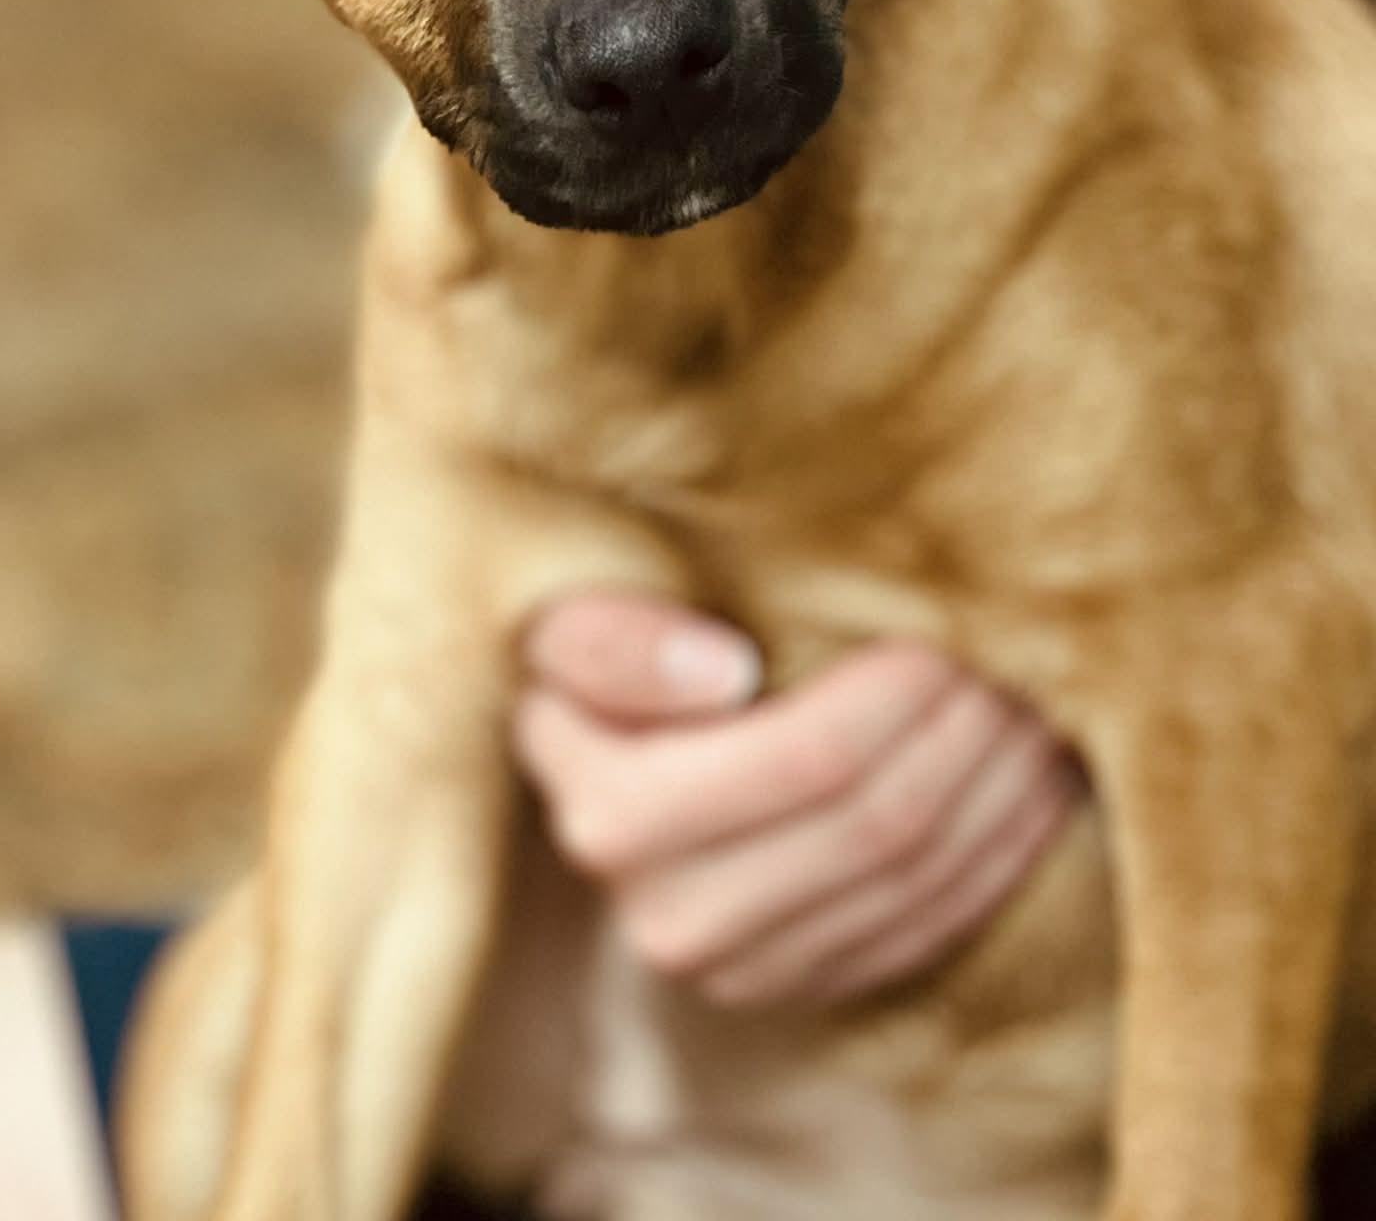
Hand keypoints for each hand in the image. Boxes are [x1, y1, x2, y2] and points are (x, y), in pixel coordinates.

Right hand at [516, 593, 1080, 1006]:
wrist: (588, 763)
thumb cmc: (592, 667)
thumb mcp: (567, 626)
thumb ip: (615, 639)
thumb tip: (724, 672)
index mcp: (615, 820)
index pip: (807, 756)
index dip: (901, 688)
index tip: (952, 614)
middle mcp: (673, 921)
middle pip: (880, 823)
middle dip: (968, 726)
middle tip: (1016, 644)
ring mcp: (744, 971)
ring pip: (920, 879)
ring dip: (1000, 784)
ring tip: (1033, 693)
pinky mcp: (804, 987)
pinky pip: (932, 927)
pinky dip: (1001, 848)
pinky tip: (1032, 775)